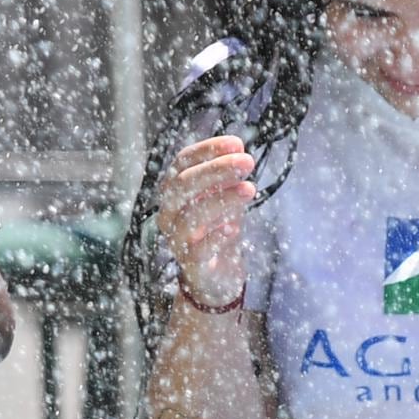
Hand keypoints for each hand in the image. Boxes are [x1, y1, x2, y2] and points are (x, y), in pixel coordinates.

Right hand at [160, 134, 258, 308]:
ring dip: (222, 199)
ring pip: (190, 215)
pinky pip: (199, 249)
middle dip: (216, 170)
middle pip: (183, 184)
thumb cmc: (218, 228)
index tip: (237, 143)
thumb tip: (239, 152)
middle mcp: (169, 212)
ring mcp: (176, 239)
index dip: (208, 150)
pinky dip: (217, 236)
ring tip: (250, 189)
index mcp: (175, 190)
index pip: (183, 162)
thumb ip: (228, 178)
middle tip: (247, 161)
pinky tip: (234, 228)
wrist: (217, 275)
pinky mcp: (190, 264)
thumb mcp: (224, 197)